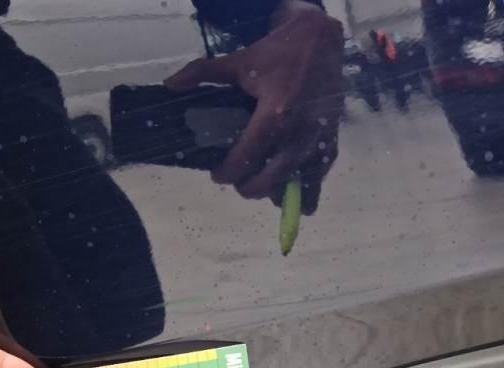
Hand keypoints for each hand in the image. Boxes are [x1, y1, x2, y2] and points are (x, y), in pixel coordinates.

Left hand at [166, 0, 343, 205]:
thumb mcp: (240, 61)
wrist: (321, 40)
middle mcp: (299, 133)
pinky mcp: (333, 139)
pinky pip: (318, 175)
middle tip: (239, 181)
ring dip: (277, 191)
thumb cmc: (279, 53)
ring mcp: (318, 138)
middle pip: (269, 180)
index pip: (245, 159)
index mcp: (274, 115)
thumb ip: (203, 72)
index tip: (217, 174)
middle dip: (249, 187)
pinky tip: (291, 188)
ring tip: (263, 184)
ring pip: (296, 183)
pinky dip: (305, 186)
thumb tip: (170, 84)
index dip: (227, 174)